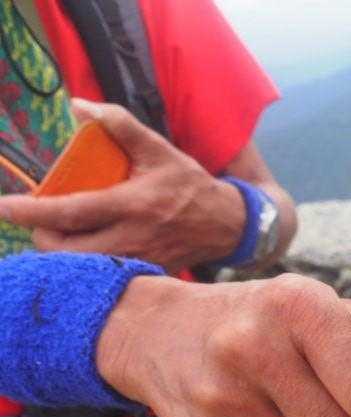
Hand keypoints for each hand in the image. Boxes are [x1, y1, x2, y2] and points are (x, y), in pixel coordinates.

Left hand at [0, 99, 244, 271]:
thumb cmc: (190, 185)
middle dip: (43, 239)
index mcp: (133, 204)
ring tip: (61, 238)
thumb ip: (120, 125)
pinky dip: (88, 267)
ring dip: (64, 255)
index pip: (71, 212)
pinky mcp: (147, 274)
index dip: (33, 212)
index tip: (5, 207)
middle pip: (69, 251)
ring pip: (84, 269)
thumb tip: (79, 106)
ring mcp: (140, 260)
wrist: (229, 225)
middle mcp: (133, 237)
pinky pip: (106, 277)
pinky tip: (89, 253)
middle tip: (42, 224)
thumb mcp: (159, 149)